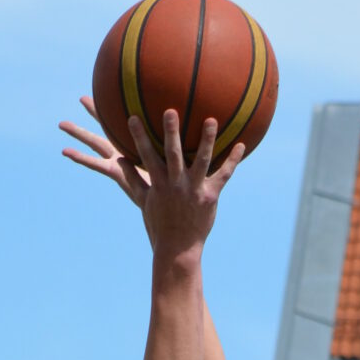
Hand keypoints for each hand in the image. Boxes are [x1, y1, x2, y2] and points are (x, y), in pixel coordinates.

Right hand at [61, 97, 243, 253]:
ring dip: (206, 141)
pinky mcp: (210, 196)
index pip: (146, 156)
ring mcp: (194, 190)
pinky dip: (232, 161)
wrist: (178, 249)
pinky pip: (223, 175)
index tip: (133, 117)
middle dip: (171, 133)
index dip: (139, 137)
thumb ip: (133, 180)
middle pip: (173, 154)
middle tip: (170, 111)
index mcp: (159, 184)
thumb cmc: (160, 224)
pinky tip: (241, 145)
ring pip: (201, 161)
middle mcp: (176, 184)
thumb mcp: (144, 202)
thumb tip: (118, 161)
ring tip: (211, 120)